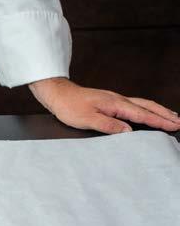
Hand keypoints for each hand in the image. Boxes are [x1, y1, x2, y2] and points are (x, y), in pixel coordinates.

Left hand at [29, 77, 179, 133]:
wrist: (58, 94)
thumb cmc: (69, 106)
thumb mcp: (87, 119)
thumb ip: (108, 125)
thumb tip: (128, 131)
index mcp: (115, 104)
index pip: (142, 115)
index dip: (159, 121)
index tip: (174, 126)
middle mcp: (118, 100)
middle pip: (148, 107)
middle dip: (165, 115)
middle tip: (179, 122)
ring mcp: (115, 99)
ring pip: (142, 104)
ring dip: (158, 111)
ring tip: (170, 116)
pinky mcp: (110, 101)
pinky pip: (134, 104)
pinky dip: (146, 109)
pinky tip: (146, 112)